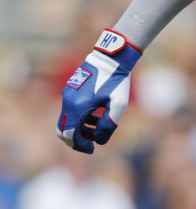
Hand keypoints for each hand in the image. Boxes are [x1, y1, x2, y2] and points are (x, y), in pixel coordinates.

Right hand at [57, 29, 140, 153]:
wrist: (111, 58)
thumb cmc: (117, 81)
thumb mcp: (119, 104)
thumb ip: (109, 124)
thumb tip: (99, 140)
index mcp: (78, 106)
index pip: (71, 135)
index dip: (80, 146)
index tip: (92, 150)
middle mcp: (68, 101)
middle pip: (63, 130)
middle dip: (76, 141)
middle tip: (91, 145)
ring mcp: (68, 95)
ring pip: (66, 120)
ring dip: (79, 129)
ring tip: (97, 130)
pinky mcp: (70, 90)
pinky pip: (70, 110)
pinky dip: (79, 119)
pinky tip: (96, 116)